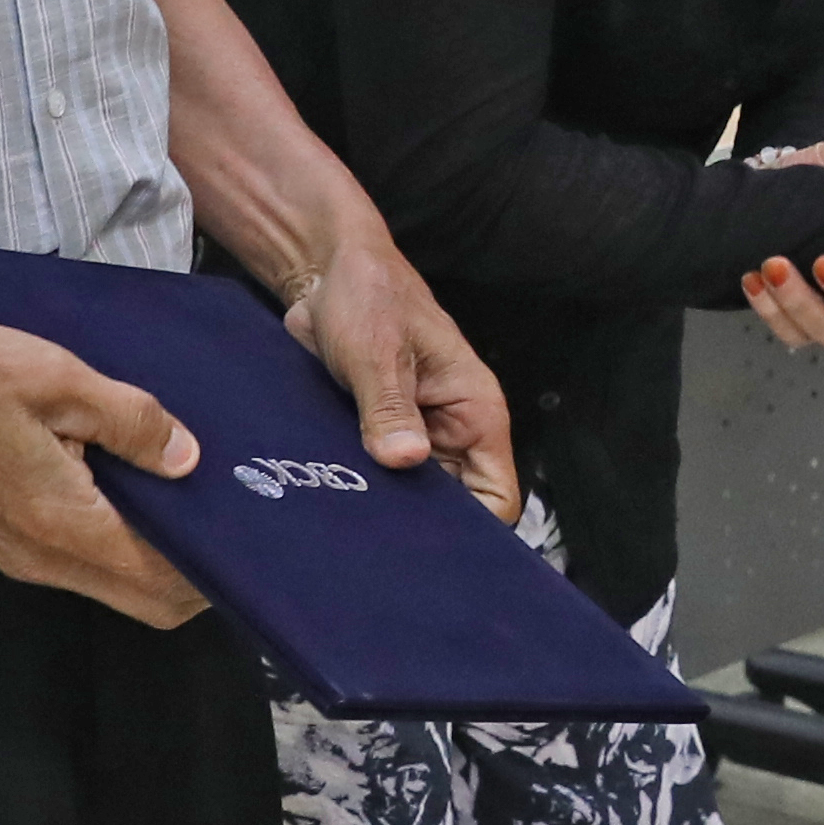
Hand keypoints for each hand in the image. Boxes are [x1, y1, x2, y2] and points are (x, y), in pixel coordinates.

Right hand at [0, 313, 206, 623]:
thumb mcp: (62, 379)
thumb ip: (133, 420)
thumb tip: (189, 459)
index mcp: (62, 521)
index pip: (160, 580)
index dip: (211, 569)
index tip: (246, 533)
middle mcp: (45, 557)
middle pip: (147, 602)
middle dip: (195, 576)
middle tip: (227, 521)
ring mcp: (26, 557)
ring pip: (118, 589)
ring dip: (159, 563)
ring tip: (191, 505)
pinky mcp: (16, 545)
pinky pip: (89, 568)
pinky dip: (126, 550)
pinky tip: (142, 500)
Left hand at [287, 239, 515, 517]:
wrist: (326, 273)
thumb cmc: (369, 295)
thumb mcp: (378, 351)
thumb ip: (389, 408)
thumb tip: (404, 459)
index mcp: (475, 411)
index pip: (497, 497)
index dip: (475, 531)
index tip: (432, 550)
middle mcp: (451, 431)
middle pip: (454, 507)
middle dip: (422, 526)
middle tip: (380, 543)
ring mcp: (415, 436)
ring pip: (411, 496)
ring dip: (385, 506)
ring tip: (354, 523)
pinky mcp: (378, 436)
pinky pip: (378, 477)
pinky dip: (360, 488)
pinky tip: (335, 499)